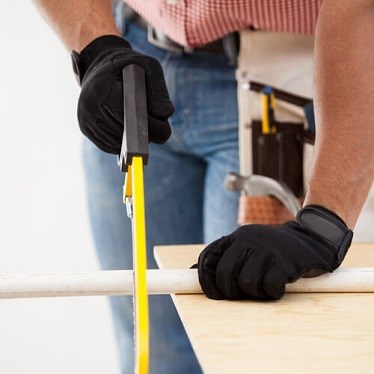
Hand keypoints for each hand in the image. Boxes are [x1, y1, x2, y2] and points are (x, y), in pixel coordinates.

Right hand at [73, 35, 173, 153]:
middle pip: (124, 134)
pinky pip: (110, 146)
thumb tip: (166, 114)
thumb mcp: (148, 68)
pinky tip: (131, 132)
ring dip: (134, 140)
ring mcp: (85, 119)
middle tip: (159, 129)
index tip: (164, 131)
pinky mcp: (85, 129)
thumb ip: (158, 90)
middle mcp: (88, 105)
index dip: (148, 126)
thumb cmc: (129, 67)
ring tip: (144, 127)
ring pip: (118, 144)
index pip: (128, 117)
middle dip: (145, 134)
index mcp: (102, 87)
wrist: (101, 67)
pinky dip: (124, 143)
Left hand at [197, 205, 352, 299]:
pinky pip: (269, 287)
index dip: (205, 280)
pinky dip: (272, 293)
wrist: (310, 239)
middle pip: (225, 273)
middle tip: (242, 294)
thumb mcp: (247, 248)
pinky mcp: (284, 259)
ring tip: (264, 287)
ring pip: (246, 282)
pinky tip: (278, 286)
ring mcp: (266, 248)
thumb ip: (224, 258)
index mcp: (235, 237)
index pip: (208, 257)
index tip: (214, 295)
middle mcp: (247, 238)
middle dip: (230, 292)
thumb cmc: (272, 250)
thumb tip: (191, 273)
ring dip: (254, 293)